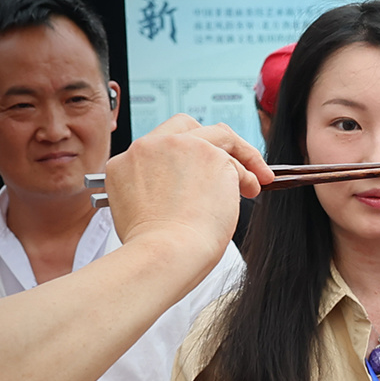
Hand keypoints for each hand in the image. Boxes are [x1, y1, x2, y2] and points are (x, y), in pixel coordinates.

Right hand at [104, 116, 273, 291]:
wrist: (164, 254)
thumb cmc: (155, 248)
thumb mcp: (139, 213)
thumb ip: (154, 191)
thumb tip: (184, 192)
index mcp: (125, 163)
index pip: (157, 146)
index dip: (181, 157)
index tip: (196, 172)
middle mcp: (149, 147)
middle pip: (185, 126)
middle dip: (210, 142)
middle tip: (229, 161)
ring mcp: (179, 146)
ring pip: (217, 135)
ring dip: (240, 154)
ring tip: (254, 178)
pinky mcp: (210, 153)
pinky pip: (235, 159)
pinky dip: (248, 174)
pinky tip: (252, 190)